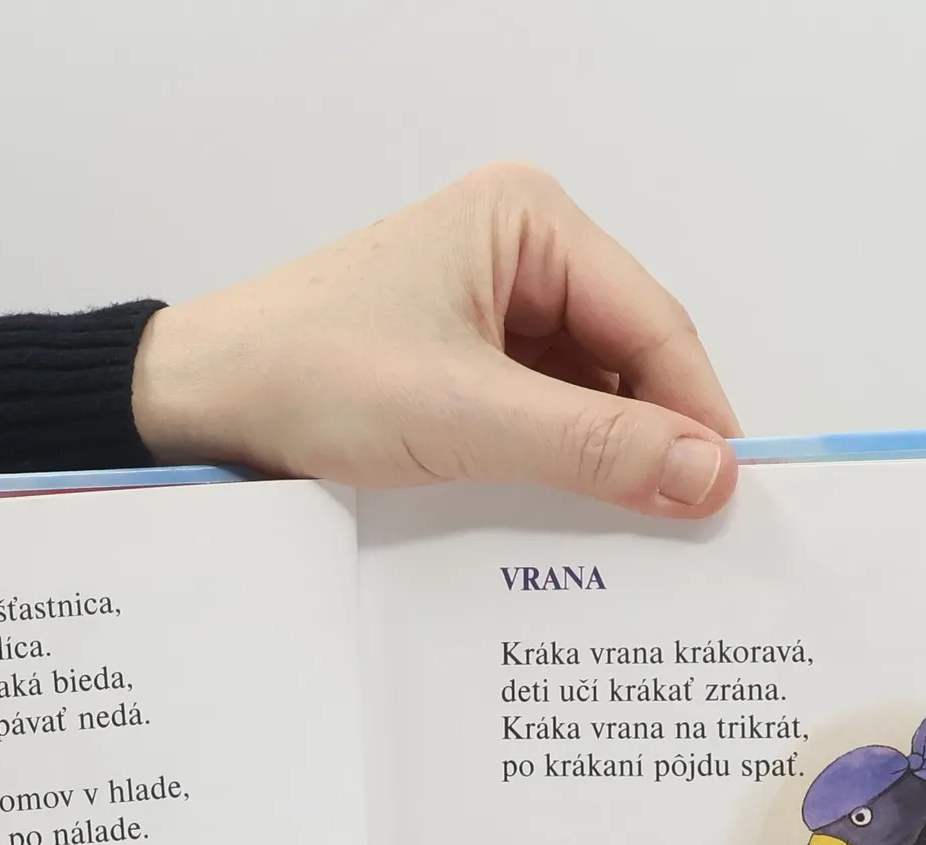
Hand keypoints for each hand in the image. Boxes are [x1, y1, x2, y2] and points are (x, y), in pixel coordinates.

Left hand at [133, 162, 740, 518]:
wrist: (197, 405)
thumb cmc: (309, 377)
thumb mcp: (466, 416)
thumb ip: (591, 447)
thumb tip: (708, 477)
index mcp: (529, 223)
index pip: (652, 323)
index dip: (697, 414)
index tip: (729, 498)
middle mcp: (519, 256)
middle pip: (627, 359)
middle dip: (654, 442)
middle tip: (693, 533)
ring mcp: (489, 312)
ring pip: (586, 397)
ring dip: (605, 464)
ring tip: (637, 541)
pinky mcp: (462, 367)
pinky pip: (539, 420)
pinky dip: (557, 470)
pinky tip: (570, 523)